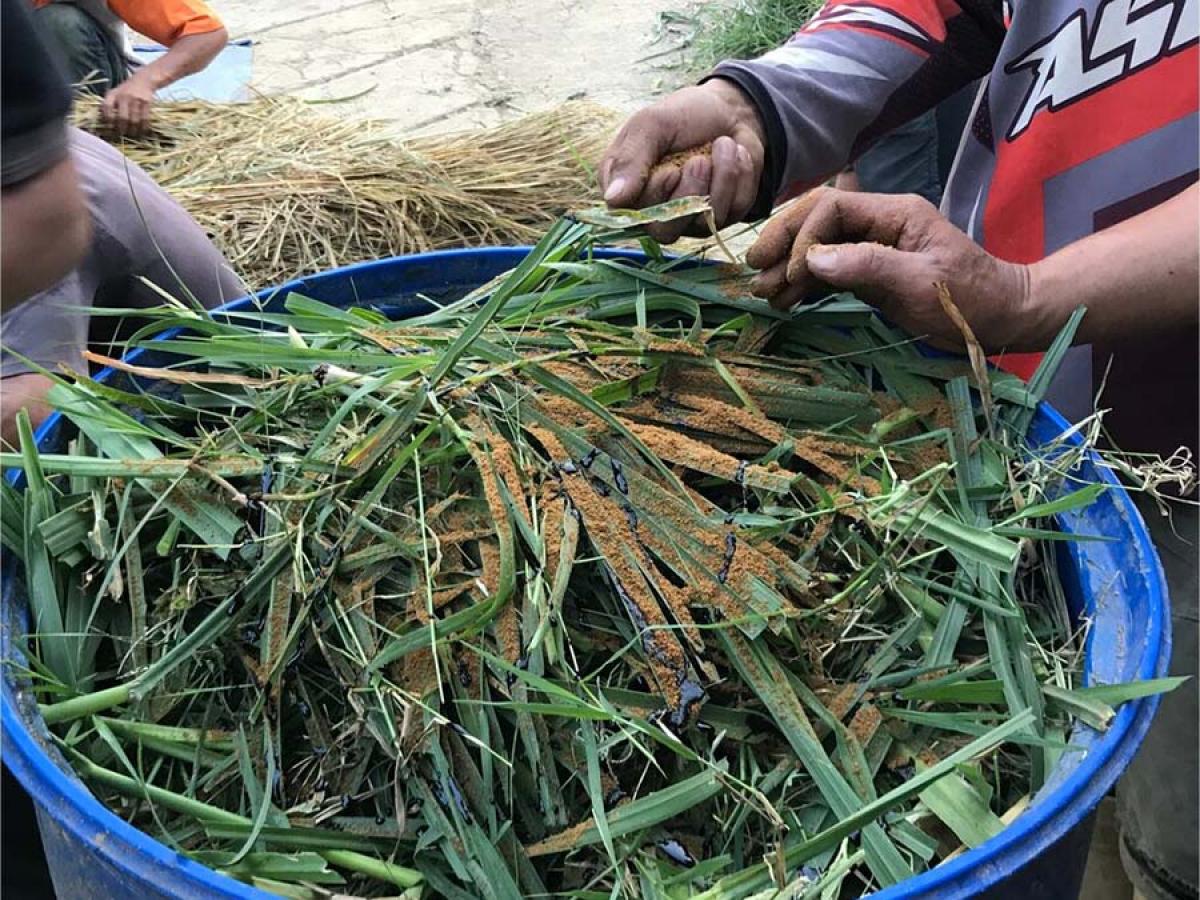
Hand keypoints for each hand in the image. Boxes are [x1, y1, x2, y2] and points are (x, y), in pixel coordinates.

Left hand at [101, 71, 156, 135]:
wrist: (143, 80)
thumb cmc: (126, 90)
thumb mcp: (115, 93)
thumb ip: (109, 104)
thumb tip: (103, 121)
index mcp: (113, 94)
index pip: (107, 107)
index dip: (107, 119)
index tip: (109, 127)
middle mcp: (123, 96)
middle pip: (122, 117)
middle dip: (122, 128)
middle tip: (122, 134)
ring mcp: (135, 99)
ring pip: (134, 120)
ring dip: (133, 130)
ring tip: (132, 134)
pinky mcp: (146, 102)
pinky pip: (145, 118)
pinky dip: (143, 127)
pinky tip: (142, 130)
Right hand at [598, 80, 765, 241]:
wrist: (728, 110)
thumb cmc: (683, 115)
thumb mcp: (652, 125)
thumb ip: (630, 159)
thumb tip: (614, 200)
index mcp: (627, 190)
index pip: (631, 216)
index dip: (655, 196)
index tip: (670, 169)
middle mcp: (655, 212)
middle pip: (665, 230)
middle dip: (690, 192)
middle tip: (700, 160)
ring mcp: (689, 219)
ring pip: (703, 221)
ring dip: (721, 178)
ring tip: (723, 145)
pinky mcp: (721, 217)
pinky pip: (733, 210)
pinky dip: (740, 177)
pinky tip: (735, 154)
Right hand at [746, 188, 1033, 351]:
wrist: (1003, 318)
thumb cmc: (970, 300)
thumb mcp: (921, 284)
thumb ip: (868, 266)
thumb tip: (813, 261)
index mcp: (895, 212)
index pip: (832, 208)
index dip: (804, 237)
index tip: (793, 274)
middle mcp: (881, 223)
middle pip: (818, 221)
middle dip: (784, 244)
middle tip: (754, 272)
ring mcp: (876, 248)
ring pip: (819, 247)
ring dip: (789, 268)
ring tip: (763, 293)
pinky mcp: (873, 274)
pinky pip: (830, 272)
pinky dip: (805, 285)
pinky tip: (786, 301)